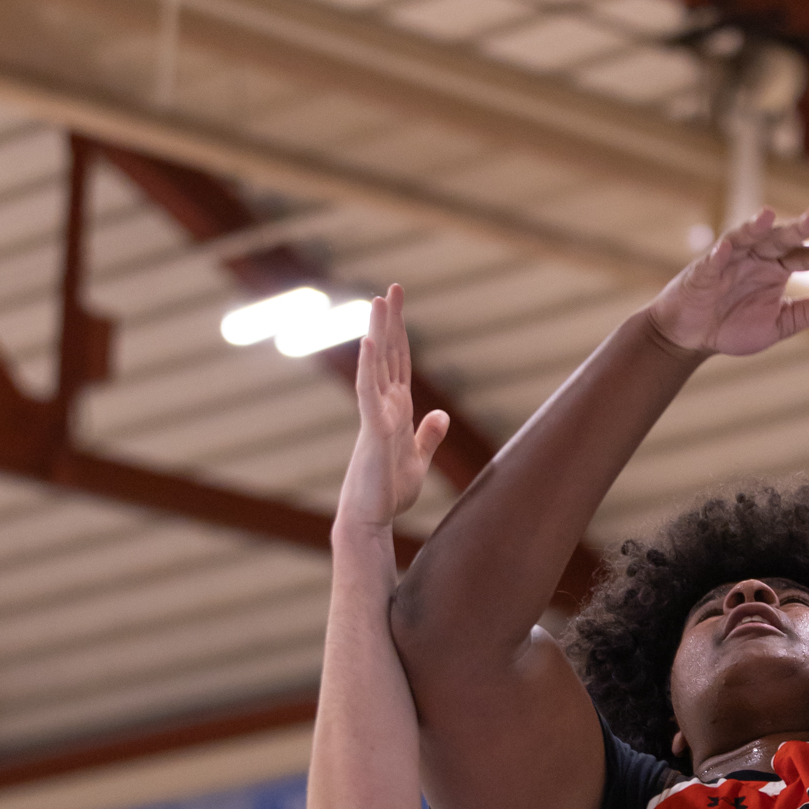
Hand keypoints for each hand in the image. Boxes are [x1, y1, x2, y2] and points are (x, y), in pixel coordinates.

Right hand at [335, 285, 447, 535]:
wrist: (371, 519)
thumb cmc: (388, 492)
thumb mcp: (417, 459)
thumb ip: (428, 435)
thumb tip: (441, 415)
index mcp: (397, 409)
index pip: (400, 362)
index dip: (401, 333)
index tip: (398, 305)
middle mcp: (384, 405)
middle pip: (388, 354)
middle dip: (391, 321)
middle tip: (392, 288)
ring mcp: (375, 414)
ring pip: (376, 365)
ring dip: (377, 333)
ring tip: (378, 301)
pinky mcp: (372, 430)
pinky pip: (368, 392)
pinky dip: (368, 367)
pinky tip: (368, 343)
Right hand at [648, 206, 808, 356]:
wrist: (692, 338)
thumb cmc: (733, 327)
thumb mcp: (779, 324)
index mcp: (777, 269)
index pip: (804, 256)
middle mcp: (756, 258)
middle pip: (779, 237)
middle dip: (797, 226)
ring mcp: (729, 260)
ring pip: (745, 237)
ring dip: (755, 226)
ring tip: (767, 214)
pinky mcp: (703, 272)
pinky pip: (712, 260)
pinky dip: (718, 254)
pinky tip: (725, 249)